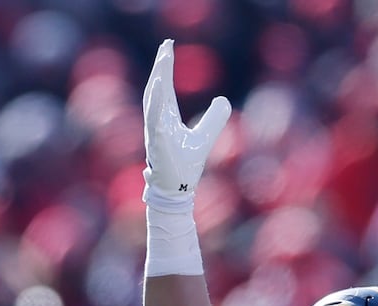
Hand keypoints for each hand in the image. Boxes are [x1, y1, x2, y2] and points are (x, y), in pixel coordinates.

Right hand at [142, 39, 230, 199]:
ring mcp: (155, 131)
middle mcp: (157, 121)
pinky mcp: (157, 142)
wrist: (176, 190)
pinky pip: (155, 119)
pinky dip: (156, 103)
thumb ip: (214, 118)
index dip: (165, 68)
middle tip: (166, 45)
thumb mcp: (205, 137)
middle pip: (157, 88)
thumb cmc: (184, 166)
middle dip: (161, 66)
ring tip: (163, 59)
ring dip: (158, 79)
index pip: (164, 87)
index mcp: (166, 118)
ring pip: (154, 100)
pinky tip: (159, 86)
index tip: (168, 47)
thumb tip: (223, 99)